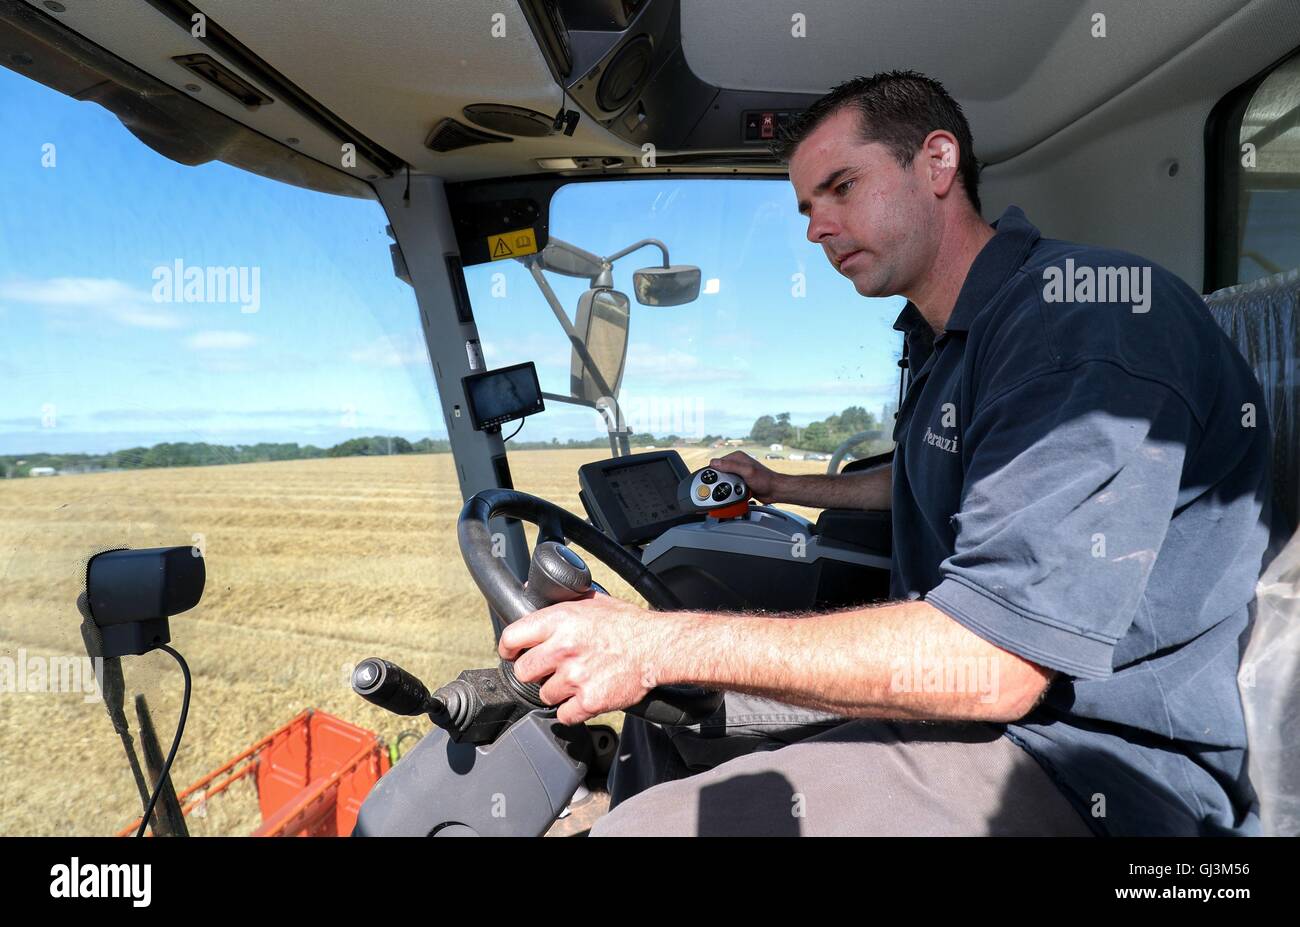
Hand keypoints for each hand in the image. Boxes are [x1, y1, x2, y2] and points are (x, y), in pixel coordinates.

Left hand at [498, 595, 677, 724]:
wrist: (657, 647)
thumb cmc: (627, 624)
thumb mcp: (592, 600)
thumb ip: (562, 601)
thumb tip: (532, 591)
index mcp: (560, 620)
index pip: (512, 637)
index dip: (508, 648)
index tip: (511, 653)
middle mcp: (563, 648)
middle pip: (523, 671)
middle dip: (535, 672)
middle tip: (550, 669)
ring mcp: (575, 677)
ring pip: (545, 695)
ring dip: (557, 692)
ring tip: (576, 681)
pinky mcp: (589, 701)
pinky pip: (564, 714)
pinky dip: (572, 710)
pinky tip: (584, 697)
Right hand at [709, 451, 782, 502]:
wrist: (774, 491)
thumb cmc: (765, 480)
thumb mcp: (747, 471)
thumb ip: (731, 466)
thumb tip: (715, 463)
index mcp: (737, 457)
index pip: (717, 462)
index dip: (714, 471)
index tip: (714, 479)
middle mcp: (737, 464)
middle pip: (719, 472)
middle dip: (720, 481)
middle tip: (725, 486)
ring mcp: (738, 473)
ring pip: (723, 481)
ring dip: (726, 487)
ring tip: (733, 490)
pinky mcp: (740, 482)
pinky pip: (729, 487)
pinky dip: (730, 491)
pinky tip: (735, 493)